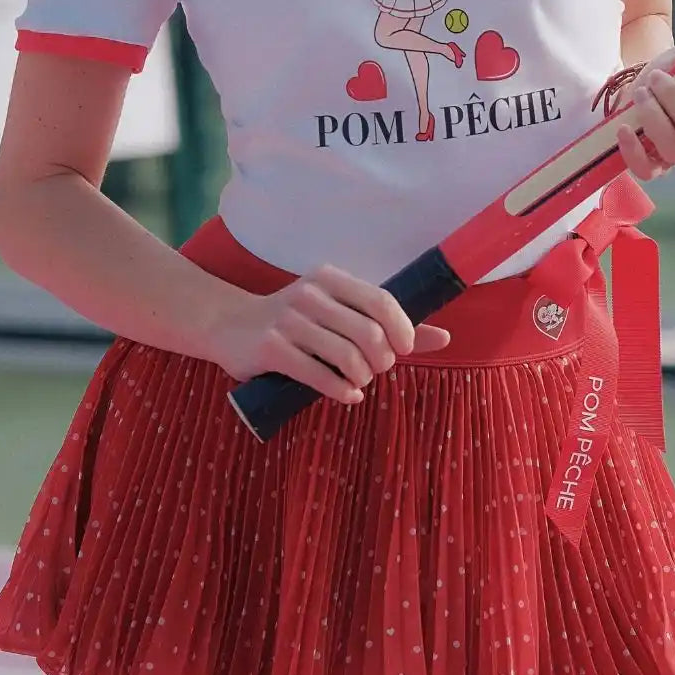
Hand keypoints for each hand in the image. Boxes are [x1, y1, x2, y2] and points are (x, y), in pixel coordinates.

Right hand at [208, 264, 450, 404]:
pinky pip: (319, 375)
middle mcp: (310, 294)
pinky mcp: (271, 348)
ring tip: (359, 381)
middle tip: (378, 369)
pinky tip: (348, 395)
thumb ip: (386, 324)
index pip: (381, 301)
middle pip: (368, 333)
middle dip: (382, 359)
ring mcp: (288, 321)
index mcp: (330, 279)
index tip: (404, 349)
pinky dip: (341, 390)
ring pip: (346, 357)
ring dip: (362, 377)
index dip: (403, 329)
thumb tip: (444, 338)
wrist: (230, 326)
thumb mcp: (338, 312)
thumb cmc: (295, 322)